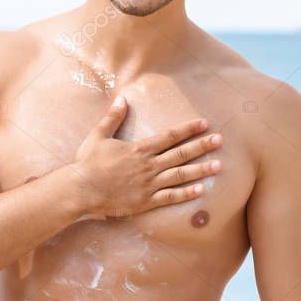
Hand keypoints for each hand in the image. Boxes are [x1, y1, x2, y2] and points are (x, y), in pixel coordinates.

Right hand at [69, 95, 221, 218]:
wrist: (81, 190)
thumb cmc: (88, 163)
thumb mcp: (99, 135)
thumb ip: (113, 117)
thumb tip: (122, 98)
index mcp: (139, 149)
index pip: (170, 136)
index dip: (188, 129)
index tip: (204, 124)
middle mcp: (148, 165)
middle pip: (181, 154)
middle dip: (202, 146)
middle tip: (220, 140)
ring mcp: (149, 184)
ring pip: (180, 175)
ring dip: (200, 170)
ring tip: (218, 166)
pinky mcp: (146, 202)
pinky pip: (170, 197)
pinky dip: (186, 194)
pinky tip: (201, 190)